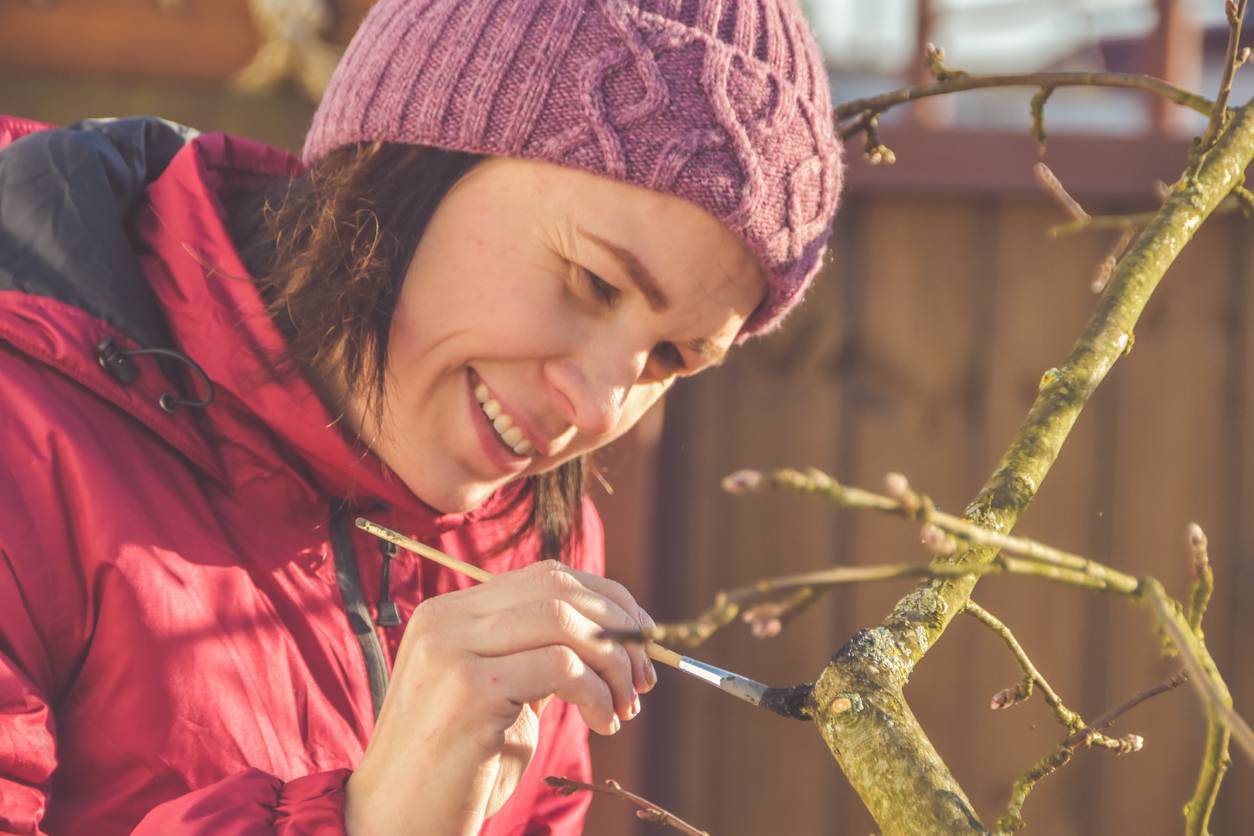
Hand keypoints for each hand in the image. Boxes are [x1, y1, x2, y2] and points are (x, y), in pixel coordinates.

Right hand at [344, 559, 656, 835]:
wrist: (397, 823)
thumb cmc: (457, 767)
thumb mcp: (500, 694)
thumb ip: (536, 654)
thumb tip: (616, 632)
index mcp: (450, 612)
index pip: (547, 576)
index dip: (607, 599)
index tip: (643, 635)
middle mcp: (446, 618)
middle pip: (559, 589)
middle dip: (618, 627)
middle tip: (646, 675)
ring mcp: (454, 650)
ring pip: (564, 622)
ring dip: (613, 663)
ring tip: (625, 706)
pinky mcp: (470, 689)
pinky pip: (562, 667)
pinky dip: (598, 693)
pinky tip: (604, 723)